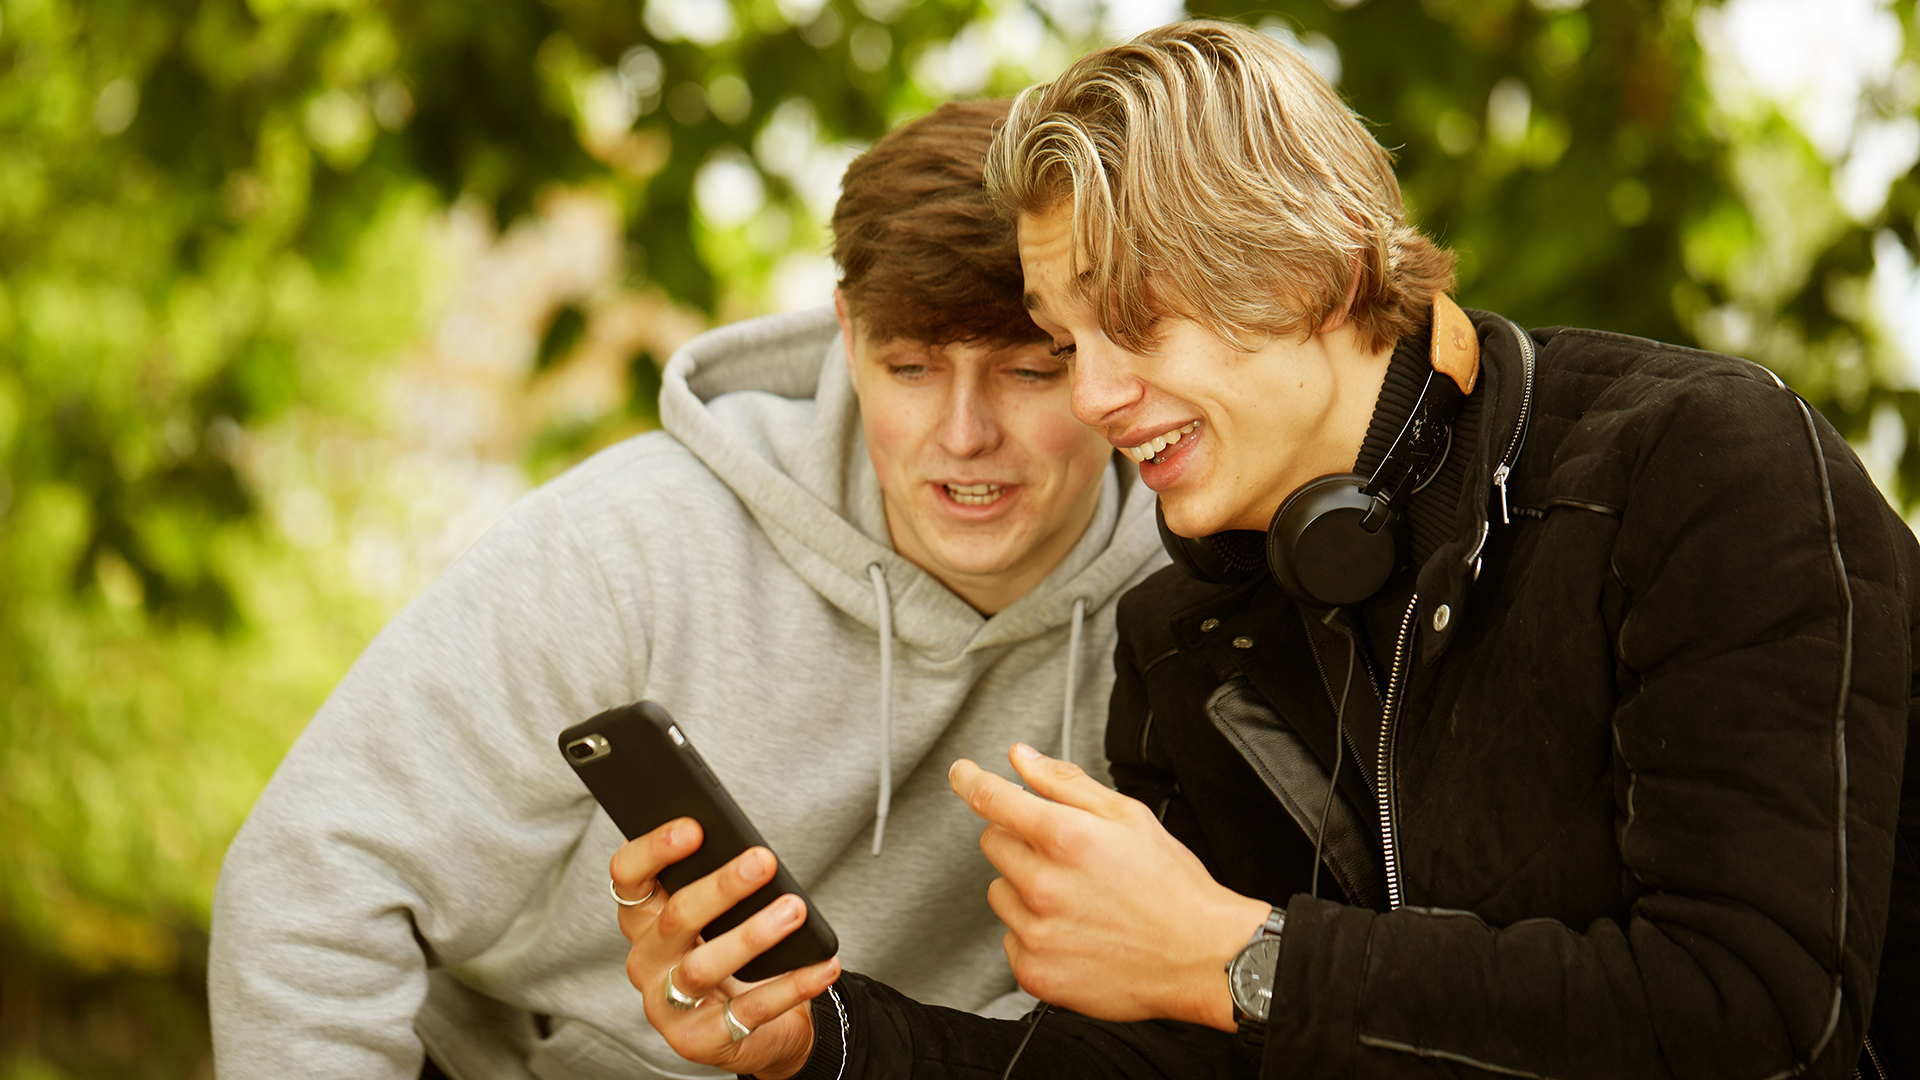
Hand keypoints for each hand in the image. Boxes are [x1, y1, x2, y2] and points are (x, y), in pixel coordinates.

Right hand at [611, 820, 840, 1079]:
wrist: (748, 1029)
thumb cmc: (727, 951)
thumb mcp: (714, 916)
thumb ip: (714, 881)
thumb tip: (750, 847)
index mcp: (642, 920)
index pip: (628, 878)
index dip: (654, 850)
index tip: (694, 827)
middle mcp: (646, 962)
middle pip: (675, 917)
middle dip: (721, 886)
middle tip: (763, 860)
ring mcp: (668, 1006)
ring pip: (703, 967)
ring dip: (752, 935)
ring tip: (794, 910)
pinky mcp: (701, 1040)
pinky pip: (749, 1010)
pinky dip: (791, 986)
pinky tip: (822, 965)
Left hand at [949, 744, 1270, 1029]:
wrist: (1200, 958)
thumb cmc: (1171, 888)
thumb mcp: (1127, 816)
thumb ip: (1065, 783)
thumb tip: (1022, 758)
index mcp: (1066, 838)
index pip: (993, 799)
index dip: (971, 780)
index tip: (962, 774)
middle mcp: (1044, 885)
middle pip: (994, 844)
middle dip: (1021, 841)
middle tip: (1067, 856)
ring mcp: (1036, 932)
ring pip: (1000, 892)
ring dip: (1024, 889)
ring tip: (1076, 899)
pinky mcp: (1035, 971)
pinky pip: (1010, 938)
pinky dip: (1033, 932)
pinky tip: (1074, 931)